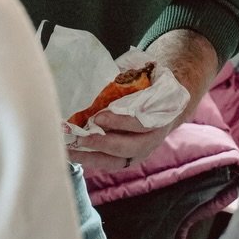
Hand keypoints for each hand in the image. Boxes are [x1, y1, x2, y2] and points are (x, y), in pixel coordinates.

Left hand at [67, 28, 221, 174]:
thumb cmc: (153, 88)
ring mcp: (141, 153)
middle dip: (104, 143)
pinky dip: (91, 160)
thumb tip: (107, 74)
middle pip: (129, 148)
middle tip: (81, 137)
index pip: (141, 125)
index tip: (98, 117)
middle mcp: (153, 140)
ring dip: (93, 157)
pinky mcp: (128, 159)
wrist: (167, 106)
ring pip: (118, 162)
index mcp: (160, 117)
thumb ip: (132, 78)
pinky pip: (110, 164)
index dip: (120, 122)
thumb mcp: (149, 79)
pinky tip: (74, 154)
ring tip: (71, 150)